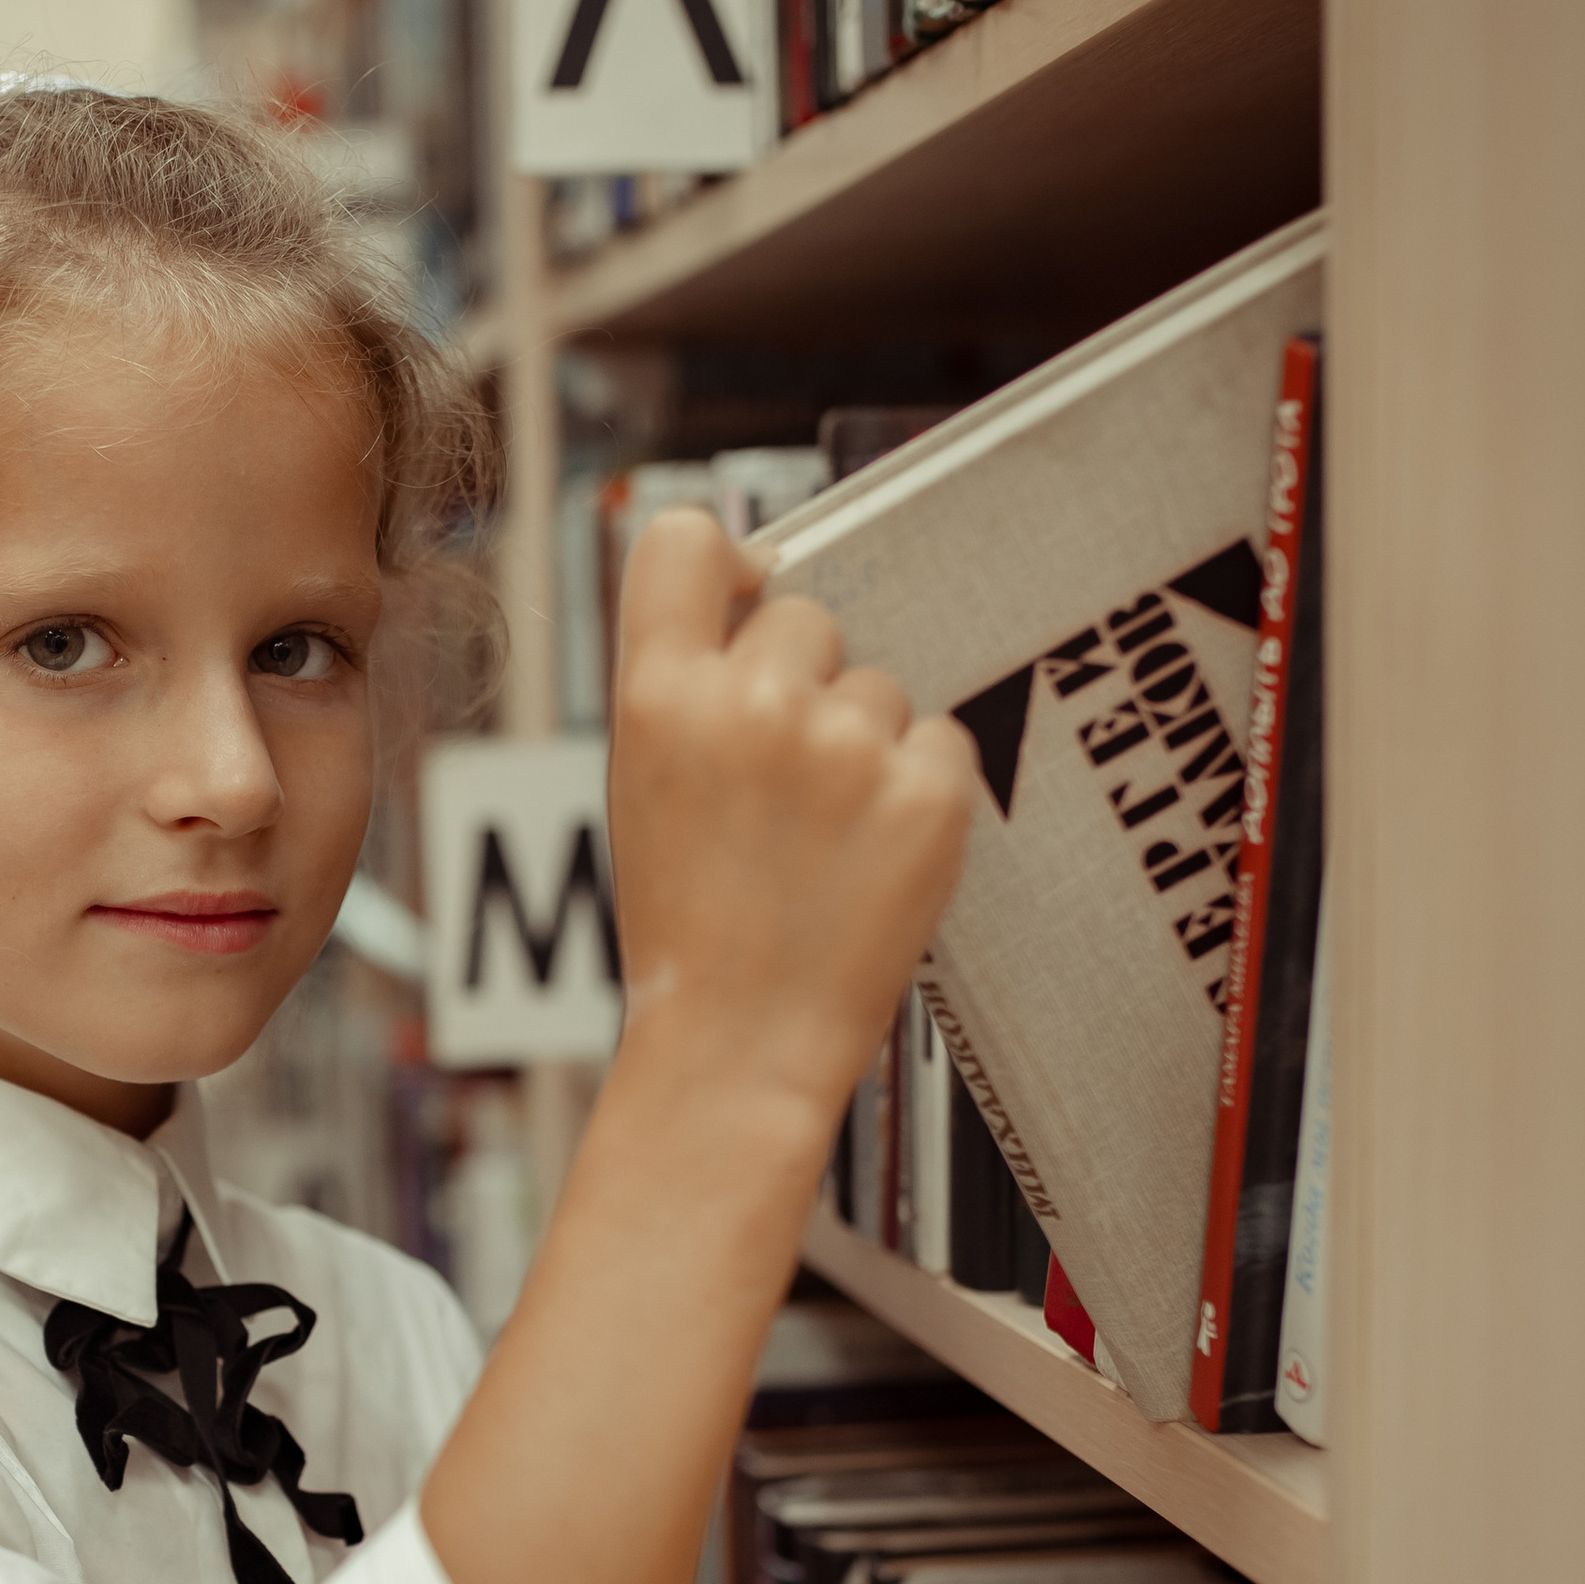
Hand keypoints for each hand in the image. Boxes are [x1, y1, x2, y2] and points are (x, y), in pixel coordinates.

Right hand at [607, 507, 977, 1134]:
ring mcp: (846, 747)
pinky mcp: (928, 792)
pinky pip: (941, 743)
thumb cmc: (689, 923)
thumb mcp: (643, 784)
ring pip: (880, 687)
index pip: (686, 540)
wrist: (740, 1043)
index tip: (745, 596)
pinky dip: (919, 793)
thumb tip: (760, 580)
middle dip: (805, 683)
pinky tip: (872, 859)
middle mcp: (752, 702)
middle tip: (783, 788)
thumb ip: (689, 681)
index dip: (726, 563)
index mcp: (660, 696)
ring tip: (824, 841)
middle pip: (807, 618)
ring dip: (865, 746)